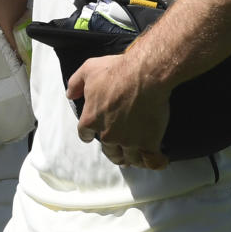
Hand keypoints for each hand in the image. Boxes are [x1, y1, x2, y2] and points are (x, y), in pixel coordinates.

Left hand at [66, 51, 171, 169]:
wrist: (145, 76)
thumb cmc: (117, 70)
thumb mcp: (89, 69)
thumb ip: (76, 83)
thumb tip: (70, 95)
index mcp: (91, 119)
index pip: (84, 134)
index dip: (89, 134)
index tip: (92, 135)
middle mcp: (107, 135)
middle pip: (109, 151)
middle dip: (114, 152)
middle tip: (119, 151)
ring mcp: (128, 141)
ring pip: (129, 158)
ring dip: (132, 158)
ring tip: (137, 158)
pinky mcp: (148, 142)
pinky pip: (151, 160)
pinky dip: (155, 162)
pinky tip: (160, 160)